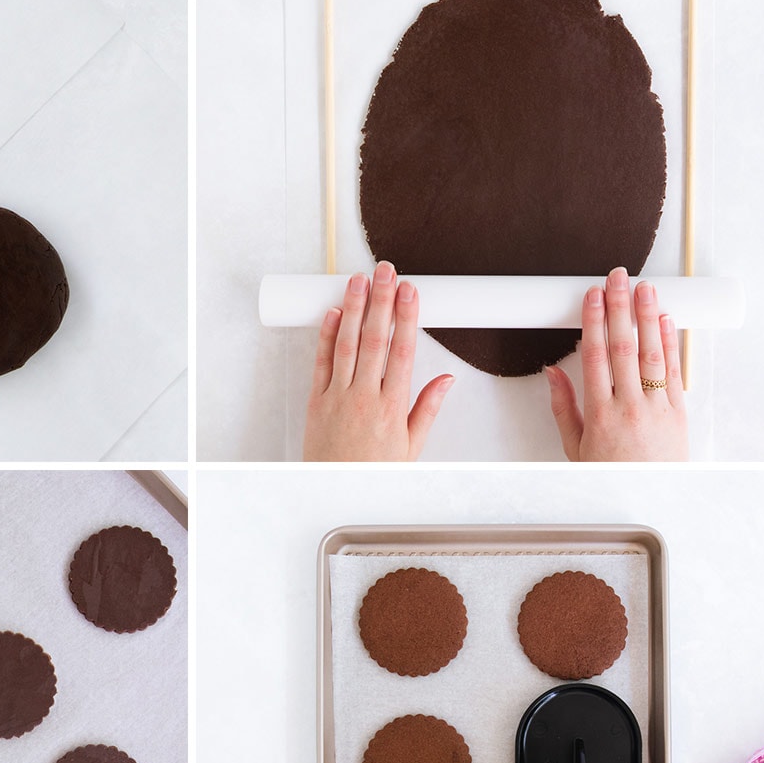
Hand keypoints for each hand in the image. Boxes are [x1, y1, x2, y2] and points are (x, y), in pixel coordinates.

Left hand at [303, 261, 453, 460]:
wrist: (336, 490)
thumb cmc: (374, 471)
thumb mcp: (411, 446)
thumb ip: (427, 408)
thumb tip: (447, 380)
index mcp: (392, 407)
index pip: (402, 351)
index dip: (406, 317)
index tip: (410, 292)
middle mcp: (364, 398)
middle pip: (374, 340)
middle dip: (381, 301)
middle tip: (385, 272)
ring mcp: (338, 397)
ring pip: (346, 345)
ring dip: (353, 309)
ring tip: (358, 281)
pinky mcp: (316, 401)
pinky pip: (321, 363)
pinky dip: (326, 336)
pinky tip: (332, 313)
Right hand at [546, 267, 687, 460]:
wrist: (647, 495)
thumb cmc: (609, 472)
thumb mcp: (574, 445)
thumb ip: (563, 405)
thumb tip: (552, 373)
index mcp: (600, 413)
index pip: (596, 356)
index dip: (593, 321)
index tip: (591, 297)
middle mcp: (630, 406)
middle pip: (623, 346)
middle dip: (620, 307)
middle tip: (618, 279)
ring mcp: (657, 406)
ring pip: (651, 352)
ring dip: (648, 316)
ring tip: (644, 289)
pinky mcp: (678, 409)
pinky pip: (673, 369)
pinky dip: (669, 341)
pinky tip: (665, 320)